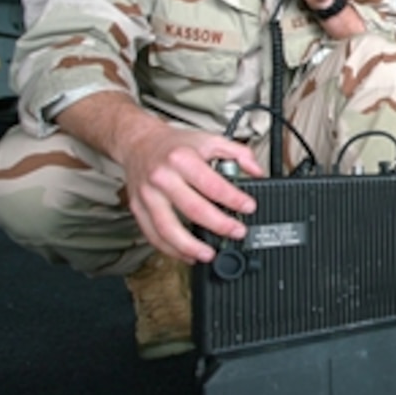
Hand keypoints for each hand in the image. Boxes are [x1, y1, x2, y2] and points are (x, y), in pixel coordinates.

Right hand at [121, 125, 263, 263]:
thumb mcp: (210, 140)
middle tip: (237, 232)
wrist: (139, 142)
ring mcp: (147, 195)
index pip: (212, 184)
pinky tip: (187, 254)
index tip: (249, 207)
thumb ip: (238, 153)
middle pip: (193, 208)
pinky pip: (152, 235)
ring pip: (167, 228)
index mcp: (182, 159)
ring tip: (209, 254)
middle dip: (219, 225)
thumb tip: (257, 172)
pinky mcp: (137, 208)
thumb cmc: (176, 145)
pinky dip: (170, 249)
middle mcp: (162, 177)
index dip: (233, 199)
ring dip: (190, 246)